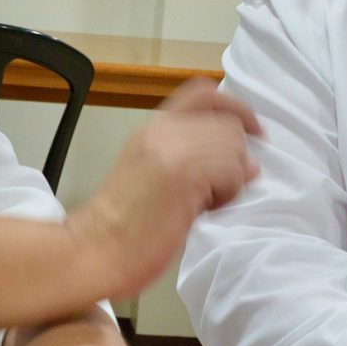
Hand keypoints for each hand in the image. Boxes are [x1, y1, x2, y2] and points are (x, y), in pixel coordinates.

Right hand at [66, 80, 259, 299]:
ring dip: (231, 180)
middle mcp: (162, 131)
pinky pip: (232, 172)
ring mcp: (173, 149)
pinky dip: (227, 195)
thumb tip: (249, 164)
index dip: (236, 108)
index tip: (253, 131)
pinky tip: (201, 211)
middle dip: (235, 159)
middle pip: (228, 124)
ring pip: (234, 148)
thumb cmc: (122, 229)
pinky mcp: (184, 174)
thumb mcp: (156, 179)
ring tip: (203, 204)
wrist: (93, 251)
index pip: (205, 94)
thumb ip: (198, 162)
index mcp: (152, 130)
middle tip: (214, 192)